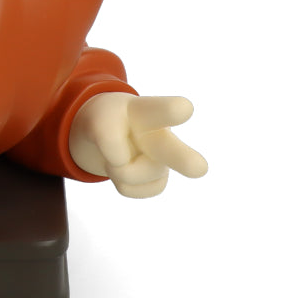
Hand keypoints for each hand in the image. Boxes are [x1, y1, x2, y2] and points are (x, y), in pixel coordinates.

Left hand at [68, 93, 207, 197]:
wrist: (110, 136)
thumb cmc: (110, 120)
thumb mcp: (98, 116)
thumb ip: (106, 135)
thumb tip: (121, 163)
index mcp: (148, 111)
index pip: (159, 109)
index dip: (171, 109)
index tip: (184, 107)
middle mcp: (162, 136)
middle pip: (172, 151)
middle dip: (184, 159)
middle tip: (199, 168)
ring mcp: (161, 163)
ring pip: (128, 173)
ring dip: (114, 166)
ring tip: (117, 153)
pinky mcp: (157, 183)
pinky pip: (127, 189)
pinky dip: (117, 180)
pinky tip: (125, 167)